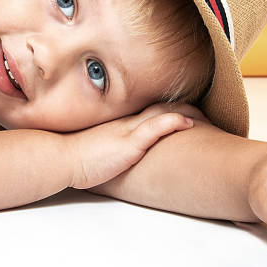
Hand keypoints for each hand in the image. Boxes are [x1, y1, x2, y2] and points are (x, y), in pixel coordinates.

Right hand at [63, 103, 194, 189]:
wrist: (61, 158)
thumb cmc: (75, 158)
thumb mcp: (98, 151)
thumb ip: (111, 150)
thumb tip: (119, 158)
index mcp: (121, 126)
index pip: (149, 112)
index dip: (169, 110)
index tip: (186, 111)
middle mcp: (127, 124)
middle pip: (159, 108)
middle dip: (182, 107)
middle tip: (202, 111)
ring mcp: (128, 131)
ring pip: (161, 114)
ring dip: (184, 112)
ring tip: (204, 116)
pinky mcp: (128, 143)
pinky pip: (154, 128)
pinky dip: (172, 122)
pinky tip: (188, 123)